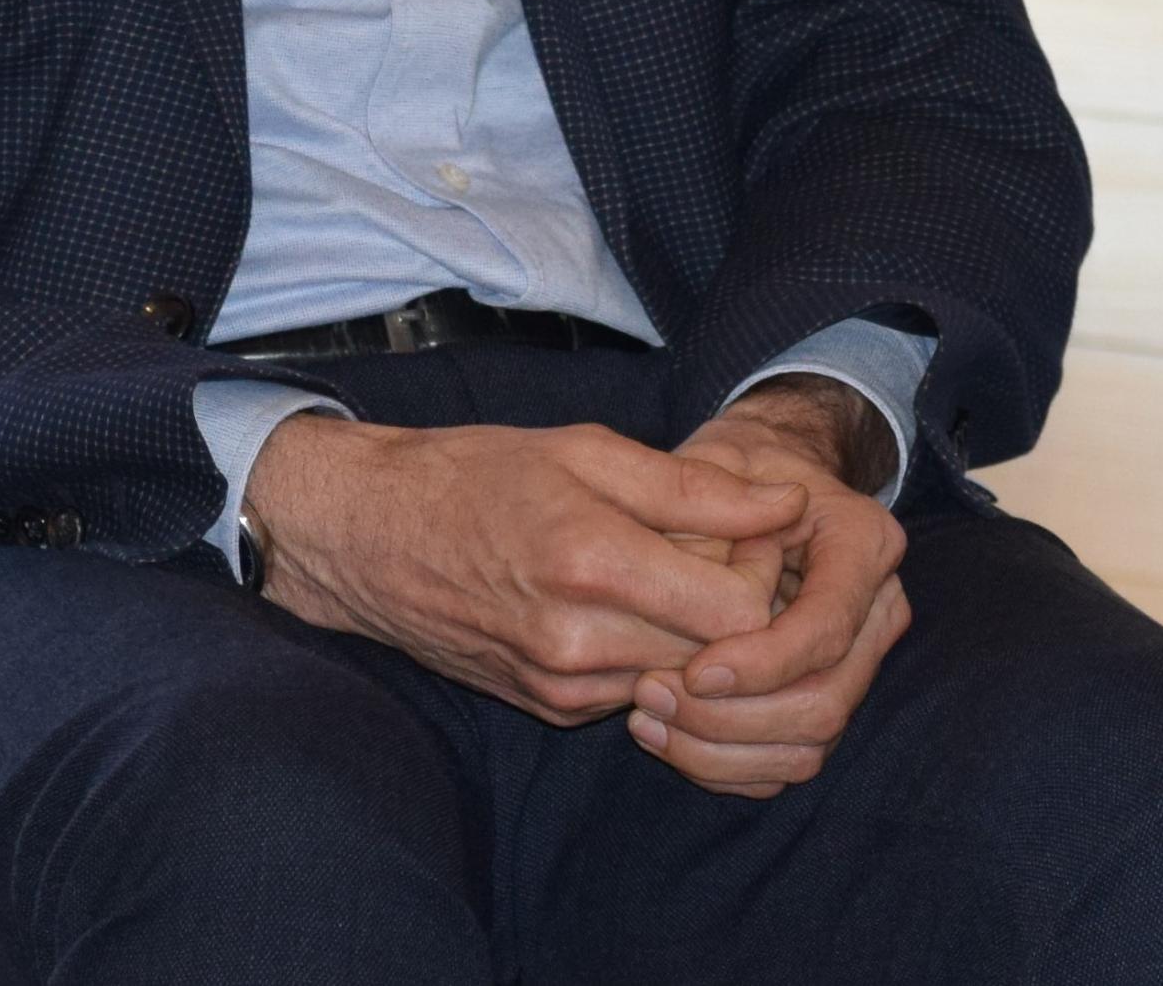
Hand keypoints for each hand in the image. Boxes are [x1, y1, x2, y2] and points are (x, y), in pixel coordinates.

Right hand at [240, 413, 801, 724]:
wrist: (370, 538)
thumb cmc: (481, 475)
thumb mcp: (591, 452)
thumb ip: (699, 488)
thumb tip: (792, 506)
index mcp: (593, 564)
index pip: (740, 611)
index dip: (770, 573)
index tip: (764, 533)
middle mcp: (576, 643)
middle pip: (720, 653)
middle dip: (745, 604)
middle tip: (736, 550)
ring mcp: (560, 686)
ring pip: (684, 678)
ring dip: (702, 634)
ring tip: (684, 572)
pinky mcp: (549, 709)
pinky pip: (639, 690)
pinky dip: (656, 652)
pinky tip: (639, 604)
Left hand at [625, 383, 912, 798]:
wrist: (755, 485)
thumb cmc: (731, 472)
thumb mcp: (717, 465)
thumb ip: (714, 520)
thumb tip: (717, 596)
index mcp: (866, 543)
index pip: (828, 627)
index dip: (762, 663)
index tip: (691, 670)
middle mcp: (878, 608)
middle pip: (826, 700)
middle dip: (731, 717)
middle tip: (649, 693)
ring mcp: (858, 660)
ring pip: (808, 745)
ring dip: (720, 750)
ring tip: (646, 717)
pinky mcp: (825, 697)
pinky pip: (786, 762)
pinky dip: (723, 765)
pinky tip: (664, 734)